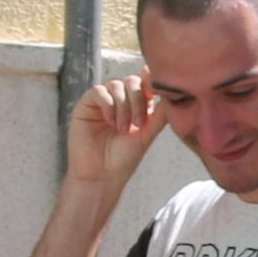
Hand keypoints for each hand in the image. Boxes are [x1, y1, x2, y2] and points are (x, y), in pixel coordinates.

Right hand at [66, 72, 170, 188]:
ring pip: (116, 85)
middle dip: (138, 100)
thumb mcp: (147, 135)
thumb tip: (172, 96)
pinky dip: (108, 105)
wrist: (102, 175)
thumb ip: (159, 116)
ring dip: (123, 106)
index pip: (144, 84)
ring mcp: (102, 101)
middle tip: (138, 124)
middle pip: (131, 81)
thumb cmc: (124, 158)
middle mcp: (119, 100)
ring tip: (123, 129)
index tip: (155, 94)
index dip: (150, 83)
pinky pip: (98, 91)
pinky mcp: (86, 105)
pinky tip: (110, 122)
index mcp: (135, 105)